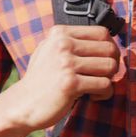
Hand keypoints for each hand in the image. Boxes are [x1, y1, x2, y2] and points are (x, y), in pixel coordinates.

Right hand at [1, 25, 122, 132]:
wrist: (22, 104)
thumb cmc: (40, 79)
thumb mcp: (49, 50)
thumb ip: (71, 41)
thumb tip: (105, 39)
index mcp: (60, 33)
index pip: (102, 32)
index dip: (110, 47)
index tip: (104, 60)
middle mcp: (63, 44)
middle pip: (109, 49)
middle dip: (113, 64)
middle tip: (102, 76)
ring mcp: (66, 64)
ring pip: (110, 66)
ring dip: (109, 79)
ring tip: (96, 86)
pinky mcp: (71, 84)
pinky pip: (105, 85)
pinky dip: (104, 93)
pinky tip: (92, 96)